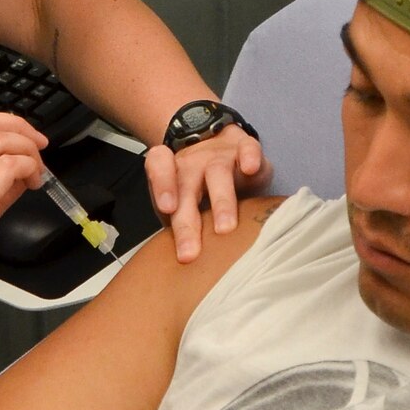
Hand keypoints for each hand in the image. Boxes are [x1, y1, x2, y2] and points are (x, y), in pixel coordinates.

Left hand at [144, 127, 272, 262]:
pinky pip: (247, 148)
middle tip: (190, 252)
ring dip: (221, 201)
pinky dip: (249, 157)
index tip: (167, 209)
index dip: (161, 186)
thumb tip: (175, 269)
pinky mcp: (244, 147)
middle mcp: (192, 164)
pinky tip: (250, 169)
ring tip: (225, 228)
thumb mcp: (181, 203)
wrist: (214, 141)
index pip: (158, 168)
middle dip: (188, 221)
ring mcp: (218, 155)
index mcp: (171, 175)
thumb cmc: (195, 184)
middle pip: (186, 188)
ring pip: (218, 174)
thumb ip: (177, 225)